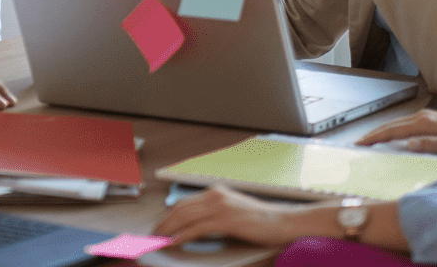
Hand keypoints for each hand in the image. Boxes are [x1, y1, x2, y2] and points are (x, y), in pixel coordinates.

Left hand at [154, 185, 299, 247]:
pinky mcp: (226, 219)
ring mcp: (220, 206)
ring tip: (158, 241)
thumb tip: (190, 228)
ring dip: (168, 230)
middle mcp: (215, 195)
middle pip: (180, 209)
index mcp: (215, 192)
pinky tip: (174, 243)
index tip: (158, 226)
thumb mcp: (232, 212)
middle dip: (163, 223)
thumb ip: (213, 215)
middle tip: (152, 236)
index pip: (184, 203)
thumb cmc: (260, 221)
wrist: (284, 222)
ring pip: (185, 217)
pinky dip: (183, 236)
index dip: (168, 216)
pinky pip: (198, 228)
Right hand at [358, 108, 436, 155]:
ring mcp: (425, 117)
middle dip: (372, 134)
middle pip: (391, 125)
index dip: (376, 137)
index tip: (360, 143)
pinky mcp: (430, 120)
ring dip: (381, 131)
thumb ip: (431, 145)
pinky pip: (404, 125)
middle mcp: (422, 117)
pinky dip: (392, 130)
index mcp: (425, 123)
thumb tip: (408, 144)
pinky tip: (390, 136)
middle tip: (357, 143)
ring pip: (397, 124)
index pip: (393, 130)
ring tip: (368, 140)